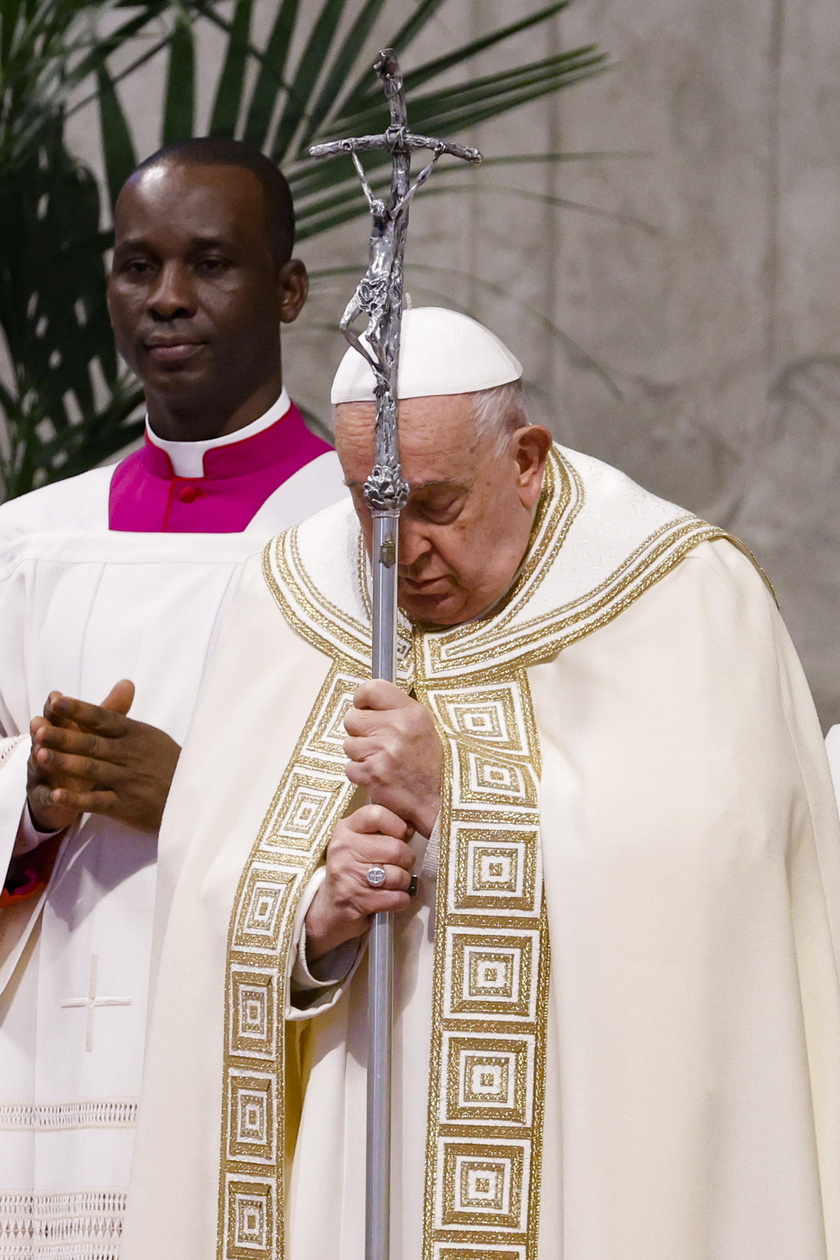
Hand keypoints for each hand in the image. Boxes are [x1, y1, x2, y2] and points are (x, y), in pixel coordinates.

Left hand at [27, 679, 180, 832]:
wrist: (194, 794)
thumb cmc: (170, 763)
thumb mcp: (151, 735)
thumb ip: (127, 716)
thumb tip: (122, 683)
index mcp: (135, 734)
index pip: (103, 719)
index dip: (79, 710)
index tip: (56, 701)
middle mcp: (129, 754)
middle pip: (92, 743)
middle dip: (64, 736)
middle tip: (39, 729)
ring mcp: (127, 780)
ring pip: (92, 769)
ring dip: (65, 763)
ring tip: (40, 756)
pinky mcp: (127, 806)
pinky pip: (98, 801)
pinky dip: (77, 799)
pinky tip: (57, 794)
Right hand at [304, 804, 415, 960]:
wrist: (329, 910)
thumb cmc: (352, 871)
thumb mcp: (360, 844)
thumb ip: (383, 831)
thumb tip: (411, 827)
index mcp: (345, 829)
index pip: (377, 814)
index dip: (397, 825)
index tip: (400, 836)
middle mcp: (343, 849)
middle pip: (395, 848)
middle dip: (406, 861)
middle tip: (399, 866)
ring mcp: (348, 875)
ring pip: (399, 875)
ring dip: (404, 883)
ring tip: (392, 883)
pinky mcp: (357, 900)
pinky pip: (397, 898)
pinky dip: (401, 900)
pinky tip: (391, 898)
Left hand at [343, 680, 441, 836]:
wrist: (440, 801)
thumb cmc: (433, 765)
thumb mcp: (425, 727)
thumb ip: (398, 711)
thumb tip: (367, 703)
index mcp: (411, 712)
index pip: (371, 689)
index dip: (362, 699)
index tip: (364, 708)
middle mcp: (397, 728)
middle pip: (352, 718)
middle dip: (359, 731)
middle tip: (376, 742)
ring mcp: (384, 752)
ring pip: (348, 744)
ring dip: (360, 754)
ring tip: (381, 761)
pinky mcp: (373, 774)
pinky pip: (350, 767)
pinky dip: (360, 773)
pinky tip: (379, 775)